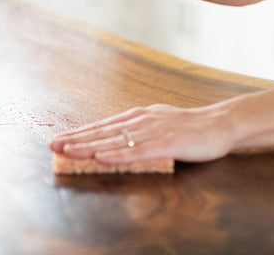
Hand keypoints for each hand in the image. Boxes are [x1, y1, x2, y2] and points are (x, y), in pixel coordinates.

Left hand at [49, 104, 234, 163]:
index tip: (59, 138)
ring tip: (69, 150)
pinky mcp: (167, 143)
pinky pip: (139, 151)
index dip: (79, 132)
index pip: (102, 125)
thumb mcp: (157, 122)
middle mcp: (141, 120)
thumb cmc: (188, 126)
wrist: (220, 123)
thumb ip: (136, 128)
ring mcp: (154, 131)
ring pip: (116, 140)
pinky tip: (103, 157)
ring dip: (90, 146)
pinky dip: (119, 154)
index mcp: (138, 116)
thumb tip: (113, 136)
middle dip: (76, 138)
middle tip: (53, 144)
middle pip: (103, 131)